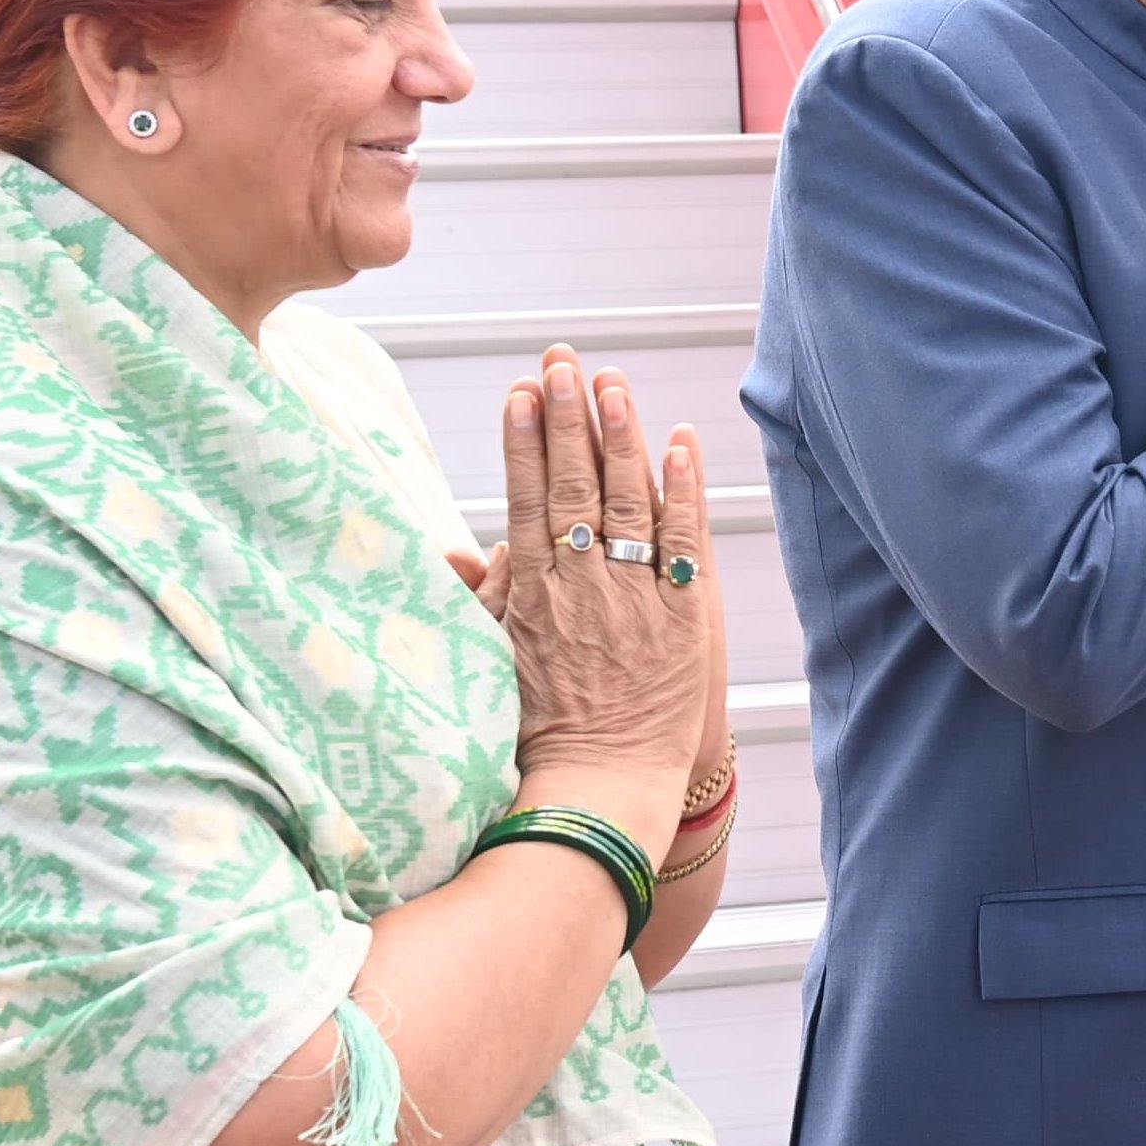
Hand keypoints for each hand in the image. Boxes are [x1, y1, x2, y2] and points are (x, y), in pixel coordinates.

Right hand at [493, 351, 715, 854]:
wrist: (598, 784)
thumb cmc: (539, 728)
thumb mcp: (494, 659)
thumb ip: (484, 599)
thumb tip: (459, 551)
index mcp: (534, 593)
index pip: (527, 499)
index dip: (525, 442)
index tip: (521, 392)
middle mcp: (583, 585)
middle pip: (574, 486)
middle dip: (567, 419)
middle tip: (562, 361)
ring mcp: (635, 596)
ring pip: (629, 501)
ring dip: (621, 437)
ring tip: (614, 382)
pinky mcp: (684, 615)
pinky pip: (686, 539)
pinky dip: (686, 489)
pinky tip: (683, 442)